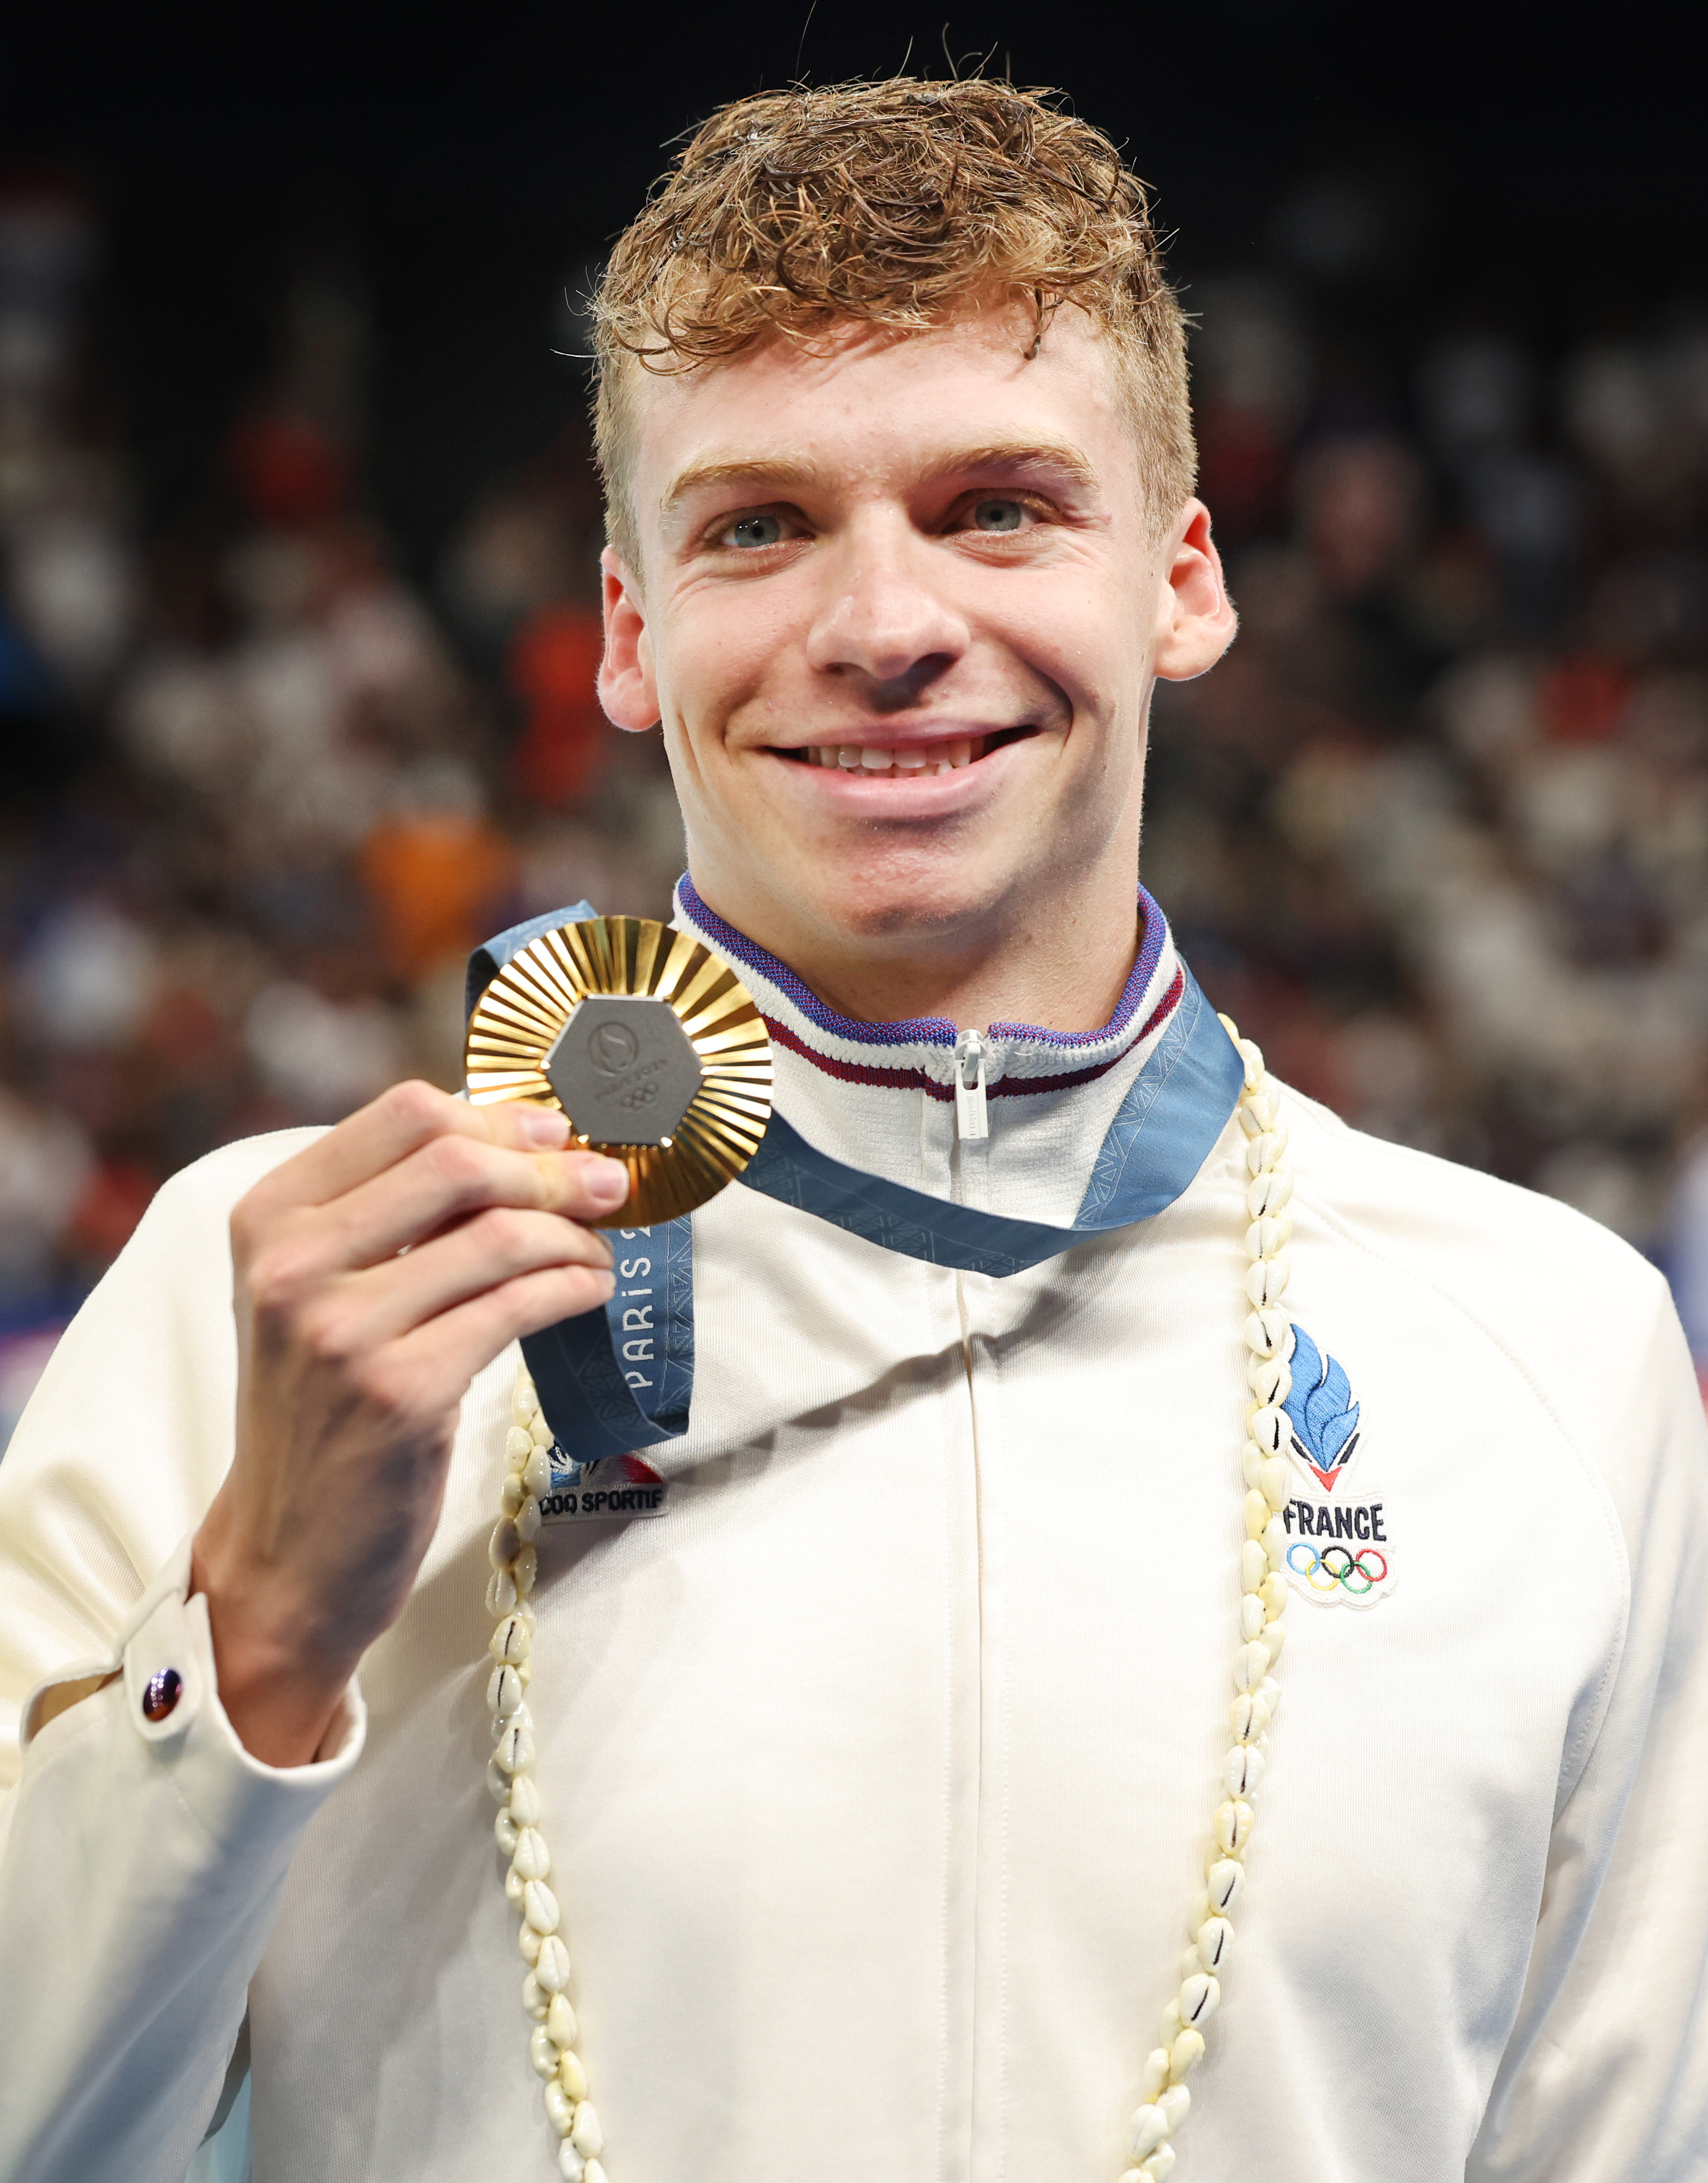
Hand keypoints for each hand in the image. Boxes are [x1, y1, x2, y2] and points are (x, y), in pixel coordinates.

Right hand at [191, 1082, 626, 1766]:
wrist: (287, 1551)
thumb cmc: (323, 1410)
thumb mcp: (320, 1291)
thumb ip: (391, 1212)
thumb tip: (523, 1140)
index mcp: (269, 1216)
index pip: (404, 1113)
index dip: (499, 1116)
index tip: (553, 1133)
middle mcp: (293, 1264)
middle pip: (458, 1159)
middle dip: (551, 1165)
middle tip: (605, 1183)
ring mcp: (342, 1330)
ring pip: (500, 1234)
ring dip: (574, 1233)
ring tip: (600, 1251)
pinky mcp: (401, 1392)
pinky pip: (518, 1305)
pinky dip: (573, 1287)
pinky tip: (589, 1291)